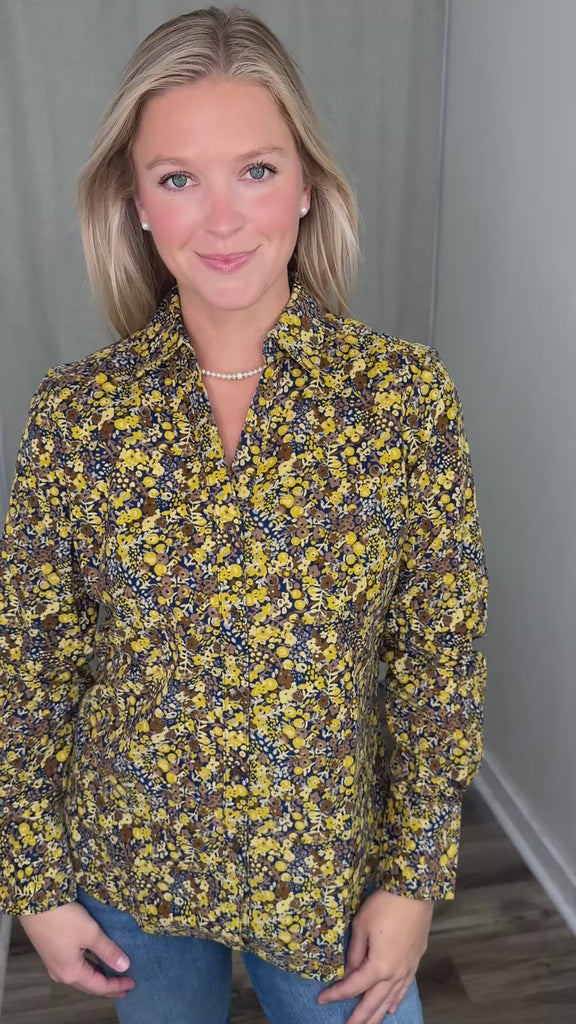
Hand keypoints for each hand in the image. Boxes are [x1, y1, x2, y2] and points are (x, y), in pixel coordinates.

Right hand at [18, 901, 135, 999]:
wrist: (35, 902)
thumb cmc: (63, 918)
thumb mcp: (91, 933)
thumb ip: (108, 951)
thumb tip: (125, 966)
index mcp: (71, 973)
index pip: (99, 986)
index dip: (117, 987)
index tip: (133, 984)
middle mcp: (61, 974)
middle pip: (89, 985)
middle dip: (107, 987)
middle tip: (125, 987)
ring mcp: (55, 964)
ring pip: (81, 977)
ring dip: (98, 978)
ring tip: (113, 976)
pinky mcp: (52, 953)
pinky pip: (75, 968)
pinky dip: (89, 968)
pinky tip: (96, 962)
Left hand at [316, 889, 433, 1021]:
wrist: (414, 891)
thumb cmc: (384, 905)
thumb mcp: (360, 926)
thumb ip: (354, 953)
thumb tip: (349, 972)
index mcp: (379, 966)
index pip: (353, 987)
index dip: (336, 994)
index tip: (321, 999)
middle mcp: (395, 973)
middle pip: (373, 1001)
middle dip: (359, 1017)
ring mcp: (407, 968)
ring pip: (390, 999)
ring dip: (377, 1015)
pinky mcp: (415, 960)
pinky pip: (404, 988)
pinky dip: (395, 1000)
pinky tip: (390, 1008)